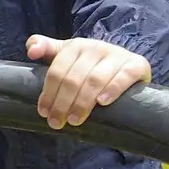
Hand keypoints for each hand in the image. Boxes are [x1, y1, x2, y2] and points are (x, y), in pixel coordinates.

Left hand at [26, 35, 151, 128]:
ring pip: (95, 80)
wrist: (128, 64)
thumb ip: (47, 49)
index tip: (44, 112)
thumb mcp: (67, 55)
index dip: (48, 93)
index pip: (57, 70)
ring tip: (75, 120)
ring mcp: (117, 55)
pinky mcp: (136, 65)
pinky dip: (112, 90)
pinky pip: (123, 77)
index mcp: (75, 46)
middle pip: (73, 78)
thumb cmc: (90, 64)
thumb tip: (31, 50)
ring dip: (82, 102)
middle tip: (57, 122)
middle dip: (62, 103)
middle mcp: (95, 47)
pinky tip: (102, 103)